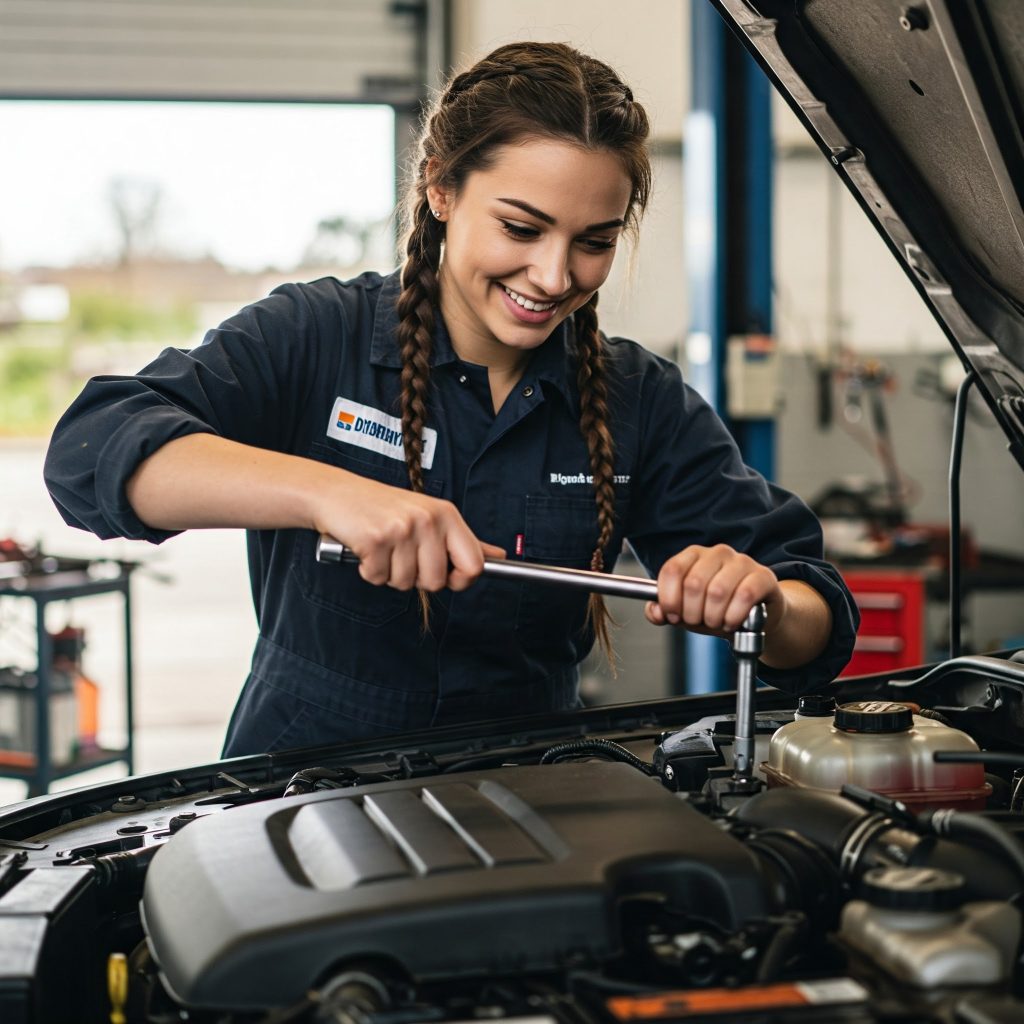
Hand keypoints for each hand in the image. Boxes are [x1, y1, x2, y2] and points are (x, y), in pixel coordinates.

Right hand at [311, 472, 503, 592]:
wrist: (336, 493)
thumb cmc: (383, 508)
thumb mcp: (429, 516)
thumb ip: (463, 540)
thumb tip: (499, 556)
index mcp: (446, 514)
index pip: (474, 565)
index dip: (460, 580)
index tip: (445, 577)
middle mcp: (428, 519)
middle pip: (437, 582)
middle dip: (415, 578)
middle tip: (401, 555)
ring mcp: (402, 528)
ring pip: (405, 583)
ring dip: (389, 574)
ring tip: (382, 547)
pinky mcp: (376, 539)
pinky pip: (379, 578)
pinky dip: (369, 571)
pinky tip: (366, 548)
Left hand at [644, 544, 782, 635]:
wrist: (754, 619)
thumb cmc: (717, 609)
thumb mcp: (686, 611)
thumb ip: (664, 611)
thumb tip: (655, 612)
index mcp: (693, 555)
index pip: (672, 570)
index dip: (669, 598)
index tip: (673, 615)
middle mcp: (717, 553)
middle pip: (693, 584)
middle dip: (692, 613)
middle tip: (698, 622)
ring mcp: (742, 562)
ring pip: (718, 591)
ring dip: (713, 617)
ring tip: (716, 623)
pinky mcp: (763, 576)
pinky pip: (745, 596)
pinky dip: (734, 616)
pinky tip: (732, 622)